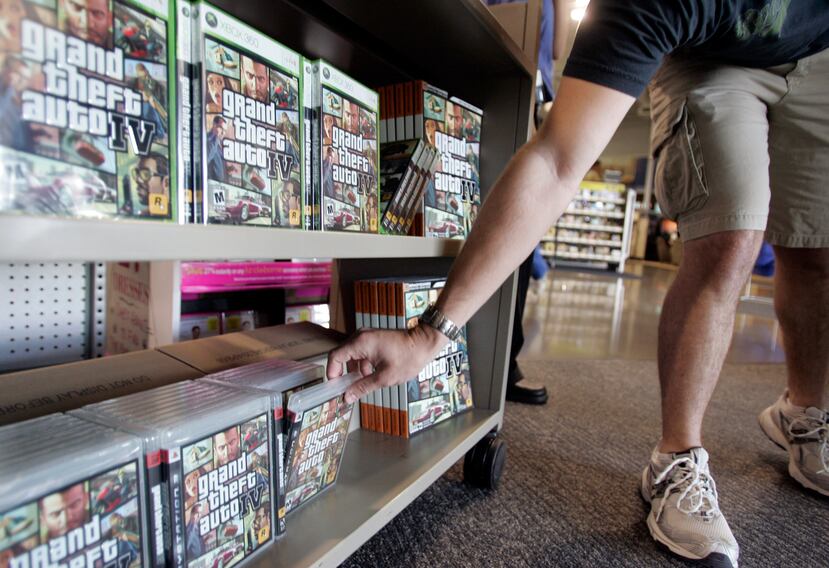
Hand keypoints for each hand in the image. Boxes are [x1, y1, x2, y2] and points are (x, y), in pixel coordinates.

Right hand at [327, 325, 447, 403]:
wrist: (425, 343)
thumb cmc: (408, 358)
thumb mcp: (384, 378)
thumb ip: (363, 387)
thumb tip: (347, 397)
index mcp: (360, 343)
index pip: (335, 357)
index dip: (332, 373)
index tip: (335, 387)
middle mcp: (360, 336)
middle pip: (341, 356)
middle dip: (343, 374)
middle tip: (347, 389)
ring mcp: (367, 336)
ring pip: (351, 356)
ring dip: (354, 370)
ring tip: (363, 384)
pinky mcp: (373, 339)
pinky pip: (360, 353)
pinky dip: (362, 365)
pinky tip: (372, 375)